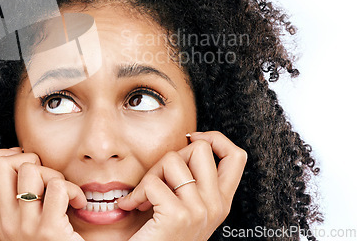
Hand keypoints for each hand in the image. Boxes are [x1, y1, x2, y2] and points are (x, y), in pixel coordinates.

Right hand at [0, 147, 86, 240]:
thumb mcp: (23, 226)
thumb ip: (16, 200)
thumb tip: (21, 158)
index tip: (22, 163)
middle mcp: (5, 224)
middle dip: (26, 159)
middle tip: (43, 175)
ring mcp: (24, 228)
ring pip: (30, 170)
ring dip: (53, 174)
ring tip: (62, 191)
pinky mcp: (48, 230)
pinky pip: (57, 187)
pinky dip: (73, 190)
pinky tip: (78, 203)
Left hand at [116, 131, 246, 240]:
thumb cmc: (163, 237)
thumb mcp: (189, 208)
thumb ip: (195, 181)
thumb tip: (188, 142)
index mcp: (222, 202)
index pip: (237, 156)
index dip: (215, 139)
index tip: (192, 139)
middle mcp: (216, 206)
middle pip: (200, 148)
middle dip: (171, 157)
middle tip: (158, 179)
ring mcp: (200, 211)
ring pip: (171, 159)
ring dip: (149, 176)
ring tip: (143, 197)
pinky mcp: (177, 216)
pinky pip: (152, 183)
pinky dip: (136, 194)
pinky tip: (132, 207)